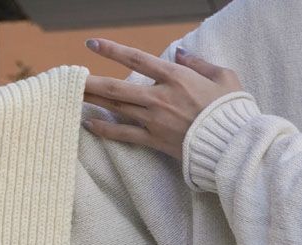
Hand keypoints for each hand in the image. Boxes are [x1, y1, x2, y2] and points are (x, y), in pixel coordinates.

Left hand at [82, 38, 242, 159]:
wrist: (229, 142)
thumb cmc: (229, 108)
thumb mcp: (222, 75)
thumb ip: (198, 63)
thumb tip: (180, 53)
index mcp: (174, 76)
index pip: (136, 59)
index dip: (112, 50)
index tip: (92, 45)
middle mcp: (159, 96)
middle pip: (117, 87)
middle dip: (92, 82)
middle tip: (72, 78)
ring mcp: (153, 120)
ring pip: (116, 108)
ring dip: (93, 102)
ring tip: (74, 97)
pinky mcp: (153, 140)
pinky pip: (122, 134)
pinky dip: (104, 129)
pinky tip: (89, 123)